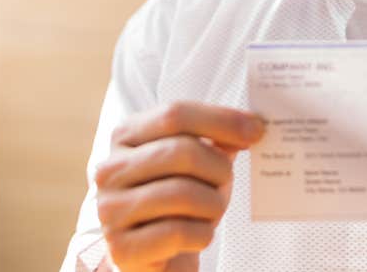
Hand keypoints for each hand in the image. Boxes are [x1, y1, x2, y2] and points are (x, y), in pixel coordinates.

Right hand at [93, 101, 265, 271]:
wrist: (159, 253)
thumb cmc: (181, 201)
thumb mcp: (198, 162)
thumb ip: (218, 138)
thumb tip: (251, 125)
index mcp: (125, 136)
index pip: (175, 114)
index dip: (221, 119)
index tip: (257, 130)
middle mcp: (109, 169)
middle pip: (181, 151)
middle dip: (218, 168)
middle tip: (227, 182)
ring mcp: (110, 209)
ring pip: (182, 193)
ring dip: (213, 204)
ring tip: (212, 211)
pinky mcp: (121, 248)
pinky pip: (178, 232)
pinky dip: (202, 234)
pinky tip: (197, 234)